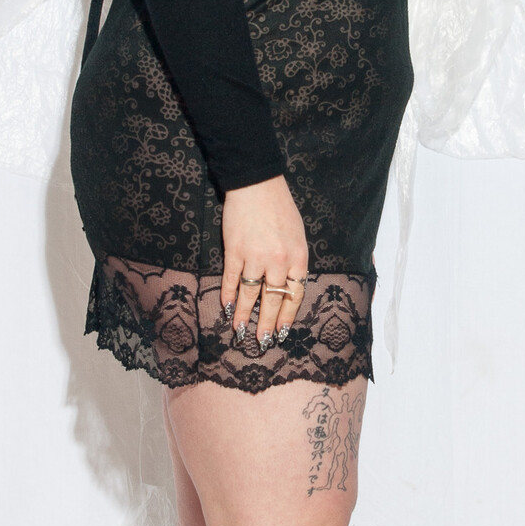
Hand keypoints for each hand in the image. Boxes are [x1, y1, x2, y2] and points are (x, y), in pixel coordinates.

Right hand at [221, 176, 308, 347]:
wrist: (257, 184)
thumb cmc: (281, 208)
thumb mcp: (298, 235)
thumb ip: (295, 261)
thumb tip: (287, 285)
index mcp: (298, 258)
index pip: (294, 296)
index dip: (287, 316)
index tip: (282, 331)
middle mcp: (278, 261)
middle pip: (272, 300)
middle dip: (267, 324)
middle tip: (263, 341)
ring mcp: (254, 257)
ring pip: (249, 294)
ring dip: (243, 315)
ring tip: (239, 332)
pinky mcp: (234, 251)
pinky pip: (230, 279)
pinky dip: (227, 295)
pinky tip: (226, 308)